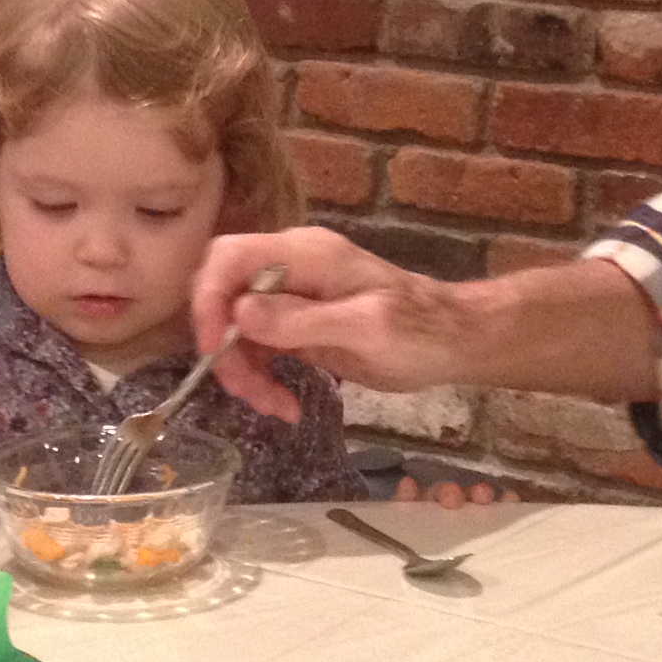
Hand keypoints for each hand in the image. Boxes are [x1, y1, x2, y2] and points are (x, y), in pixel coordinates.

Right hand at [189, 227, 485, 416]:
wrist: (453, 342)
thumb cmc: (420, 331)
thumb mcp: (366, 329)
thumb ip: (302, 320)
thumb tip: (239, 312)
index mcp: (305, 254)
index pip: (229, 257)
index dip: (209, 300)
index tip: (213, 350)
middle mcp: (290, 267)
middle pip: (224, 293)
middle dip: (224, 347)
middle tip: (249, 392)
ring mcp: (292, 294)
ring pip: (236, 326)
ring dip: (245, 371)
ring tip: (277, 407)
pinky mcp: (296, 323)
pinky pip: (258, 345)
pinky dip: (262, 376)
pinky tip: (285, 404)